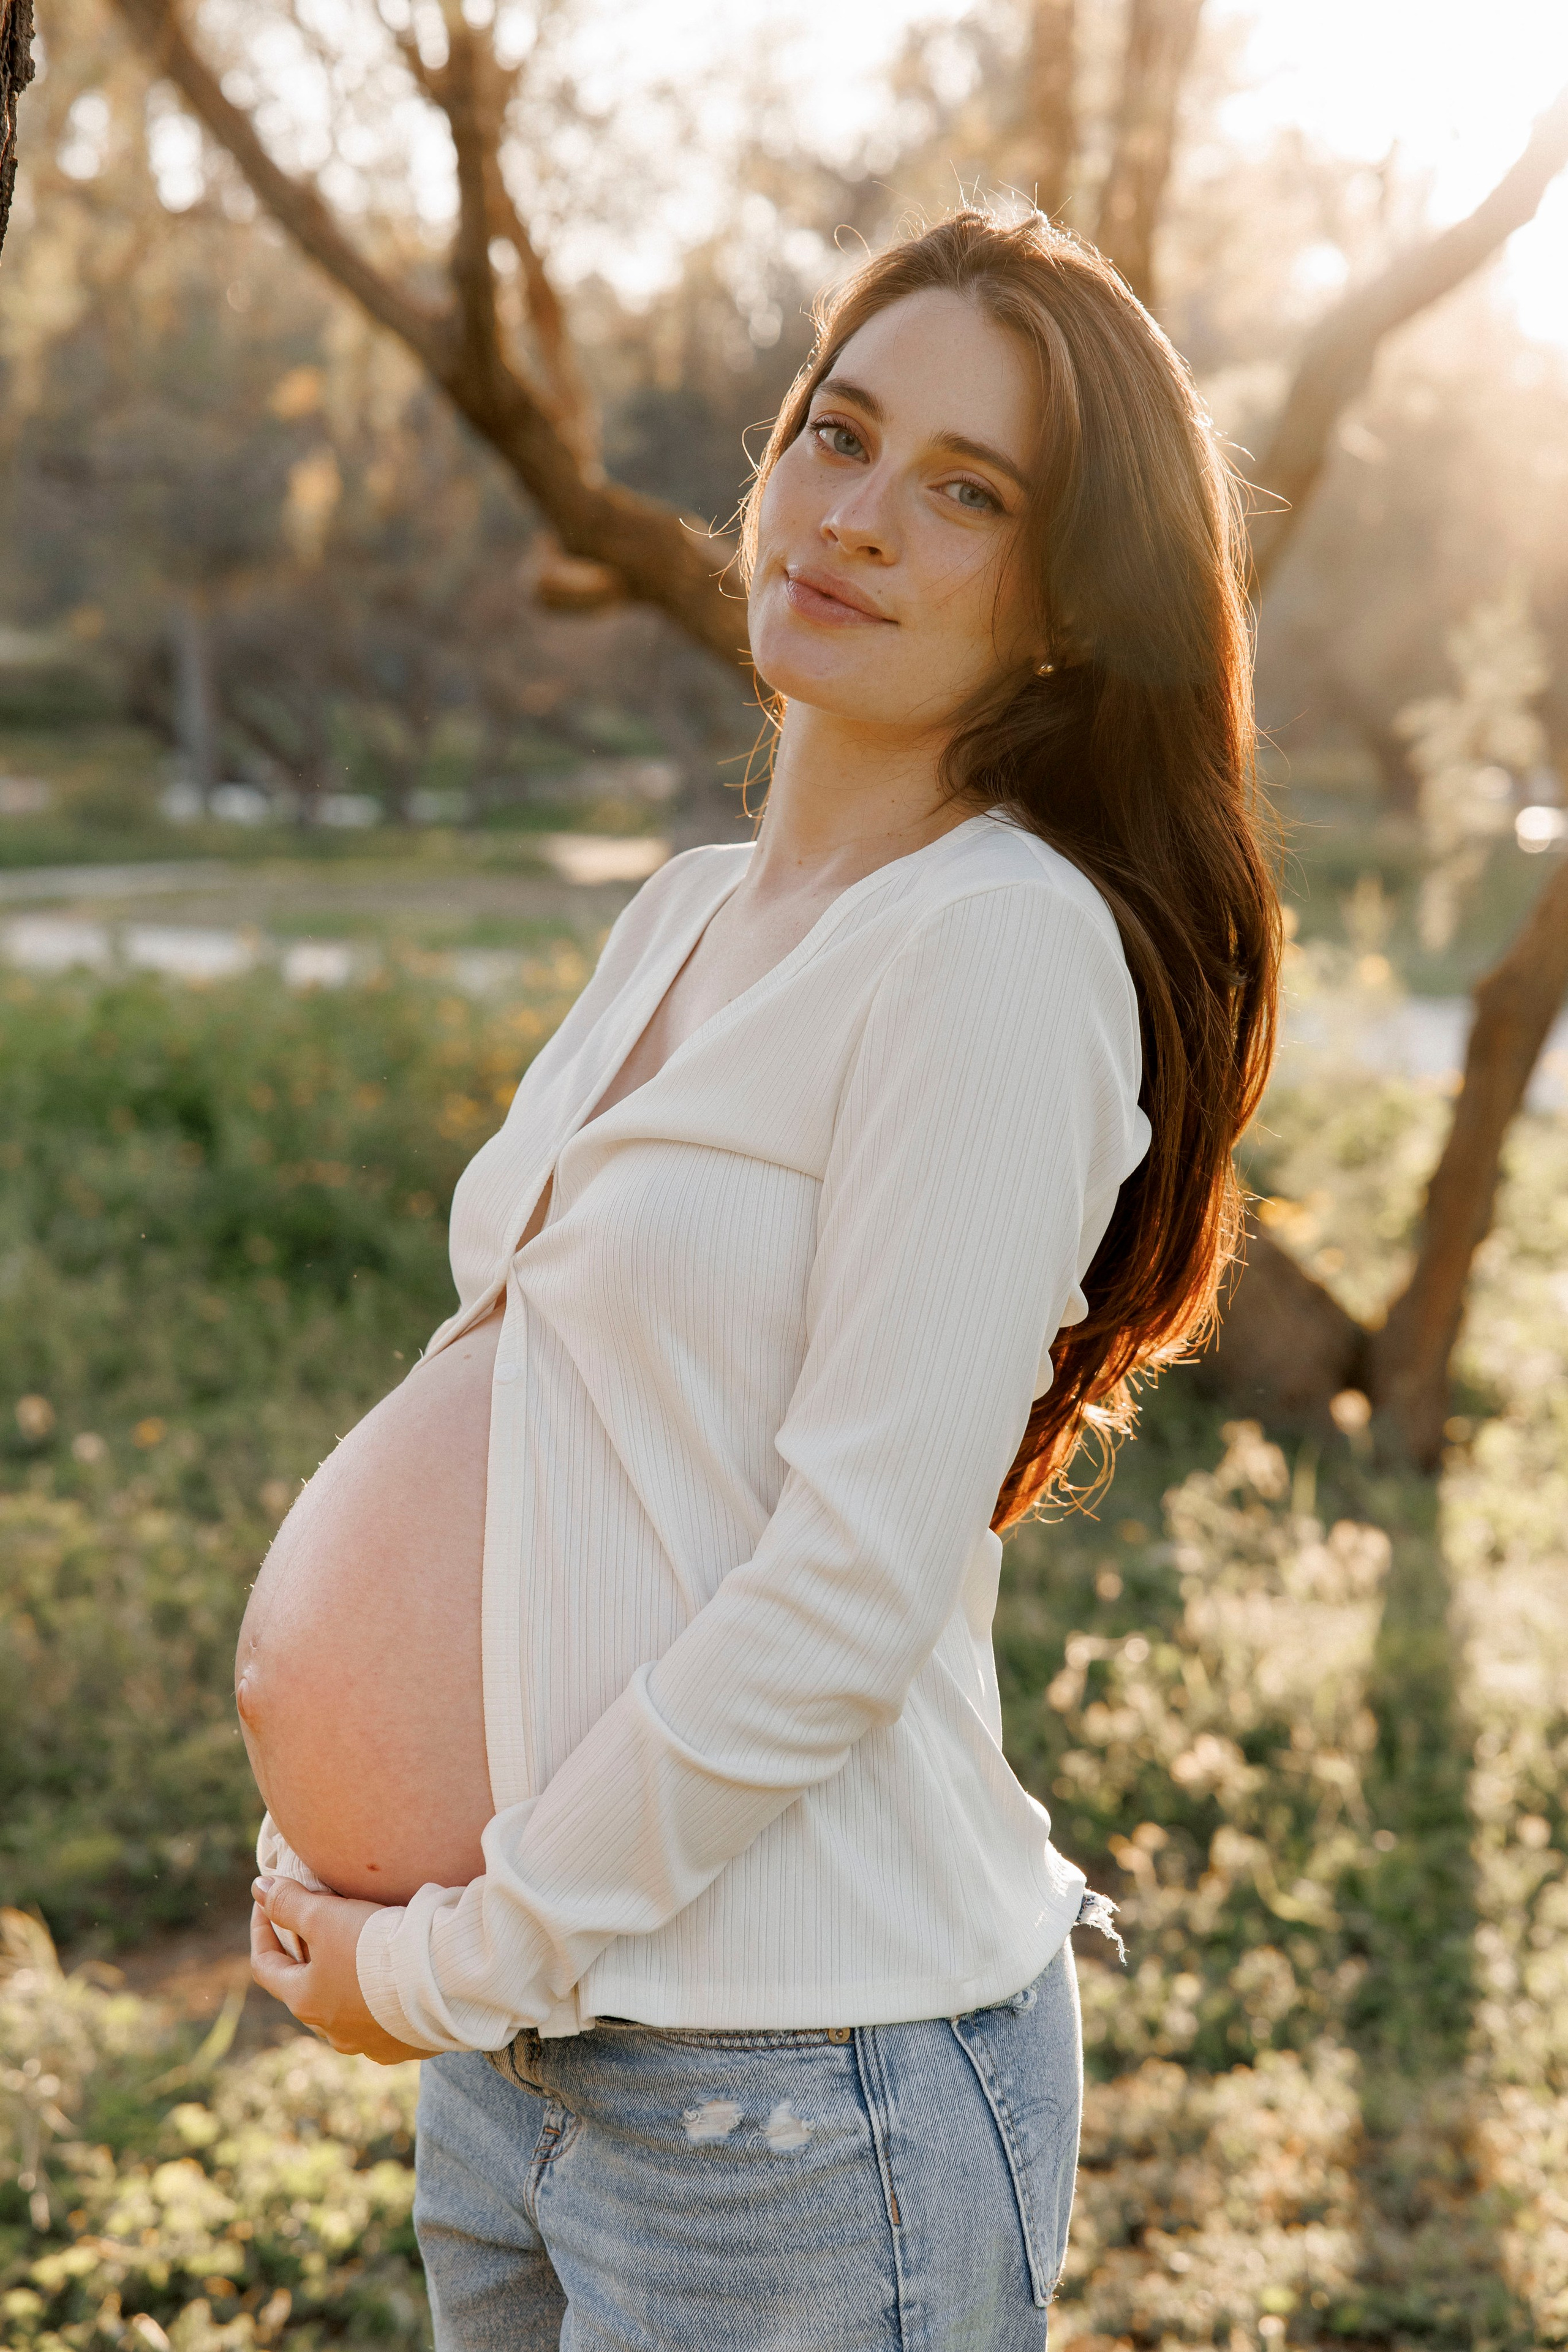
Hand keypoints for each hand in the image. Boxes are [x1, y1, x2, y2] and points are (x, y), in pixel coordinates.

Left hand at [250, 1876, 432, 2064]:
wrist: (438, 1981)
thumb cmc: (374, 1948)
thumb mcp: (325, 1916)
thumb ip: (288, 1903)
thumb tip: (259, 1889)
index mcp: (305, 2001)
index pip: (265, 1965)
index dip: (262, 1929)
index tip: (268, 1901)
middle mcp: (330, 2031)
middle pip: (304, 1988)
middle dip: (305, 1954)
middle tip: (316, 1920)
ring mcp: (366, 2043)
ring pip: (342, 2008)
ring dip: (341, 1981)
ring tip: (357, 1950)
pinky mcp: (400, 2046)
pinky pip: (380, 2021)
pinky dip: (377, 1999)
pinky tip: (392, 1979)